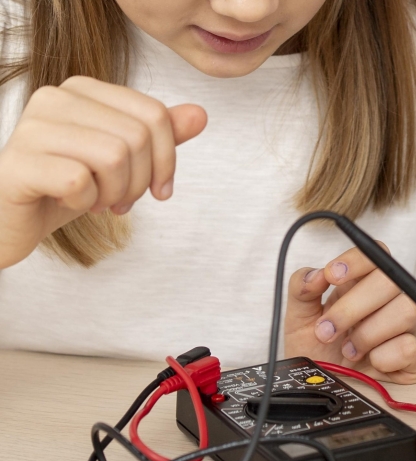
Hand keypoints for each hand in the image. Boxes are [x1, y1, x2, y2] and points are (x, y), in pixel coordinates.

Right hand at [0, 76, 206, 268]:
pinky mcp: (19, 163)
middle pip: (138, 137)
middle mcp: (54, 98)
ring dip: (115, 192)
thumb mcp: (124, 162)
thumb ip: (159, 136)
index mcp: (83, 89)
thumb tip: (200, 114)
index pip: (154, 115)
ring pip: (113, 156)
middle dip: (140, 181)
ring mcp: (31, 127)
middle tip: (121, 200)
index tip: (157, 189)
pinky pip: (80, 181)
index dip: (168, 160)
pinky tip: (70, 202)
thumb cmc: (68, 187)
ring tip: (96, 200)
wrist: (14, 219)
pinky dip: (86, 202)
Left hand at [283, 244, 415, 384]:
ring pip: (406, 310)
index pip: (375, 254)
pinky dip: (382, 356)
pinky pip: (409, 346)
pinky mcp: (415, 356)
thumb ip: (301, 289)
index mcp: (361, 286)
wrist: (326, 390)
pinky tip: (370, 363)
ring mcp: (405, 328)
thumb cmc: (319, 352)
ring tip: (348, 350)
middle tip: (327, 330)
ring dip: (368, 333)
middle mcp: (388, 302)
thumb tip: (316, 275)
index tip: (332, 275)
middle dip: (352, 306)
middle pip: (390, 280)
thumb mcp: (298, 319)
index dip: (357, 260)